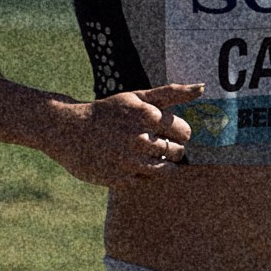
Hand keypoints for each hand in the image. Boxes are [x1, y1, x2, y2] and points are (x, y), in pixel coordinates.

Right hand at [48, 83, 202, 185]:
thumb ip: (171, 93)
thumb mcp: (136, 97)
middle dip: (171, 148)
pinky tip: (126, 164)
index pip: (185, 131)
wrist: (68, 130)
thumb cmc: (108, 112)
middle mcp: (140, 139)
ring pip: (167, 170)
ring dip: (160, 164)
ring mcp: (130, 161)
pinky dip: (140, 175)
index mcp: (148, 115)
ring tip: (143, 154)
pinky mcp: (120, 179)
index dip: (177, 132)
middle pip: (179, 151)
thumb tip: (203, 88)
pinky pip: (146, 182)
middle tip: (151, 143)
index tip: (163, 130)